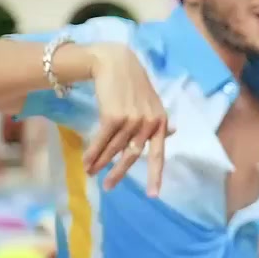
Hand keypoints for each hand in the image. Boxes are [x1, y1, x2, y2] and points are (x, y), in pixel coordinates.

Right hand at [82, 43, 173, 194]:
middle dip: (118, 173)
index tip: (153, 195)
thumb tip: (172, 133)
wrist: (114, 63)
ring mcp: (132, 120)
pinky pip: (102, 141)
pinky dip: (93, 153)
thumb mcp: (151, 101)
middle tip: (107, 187)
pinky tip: (86, 161)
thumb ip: (158, 120)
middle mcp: (149, 123)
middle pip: (132, 155)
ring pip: (114, 149)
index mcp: (161, 121)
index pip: (158, 154)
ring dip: (100, 162)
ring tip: (90, 172)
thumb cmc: (132, 84)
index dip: (155, 175)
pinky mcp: (114, 117)